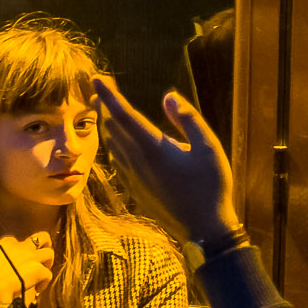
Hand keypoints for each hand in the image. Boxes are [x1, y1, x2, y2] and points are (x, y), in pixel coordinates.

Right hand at [0, 231, 52, 307]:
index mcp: (4, 243)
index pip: (17, 241)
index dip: (20, 252)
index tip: (17, 264)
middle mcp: (19, 246)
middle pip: (41, 237)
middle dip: (45, 246)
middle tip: (42, 260)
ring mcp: (30, 258)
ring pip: (49, 253)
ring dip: (47, 265)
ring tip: (40, 277)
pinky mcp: (38, 270)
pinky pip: (48, 273)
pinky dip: (45, 282)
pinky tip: (38, 290)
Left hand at [92, 75, 241, 243]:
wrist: (203, 229)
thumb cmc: (211, 187)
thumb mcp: (209, 148)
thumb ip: (188, 119)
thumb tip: (169, 96)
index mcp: (153, 147)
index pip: (123, 114)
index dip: (109, 94)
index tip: (96, 78)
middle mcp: (136, 160)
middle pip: (111, 127)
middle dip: (104, 106)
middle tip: (99, 90)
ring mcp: (132, 176)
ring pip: (111, 144)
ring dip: (106, 124)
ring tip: (104, 109)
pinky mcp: (133, 188)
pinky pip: (116, 159)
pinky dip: (113, 143)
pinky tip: (116, 141)